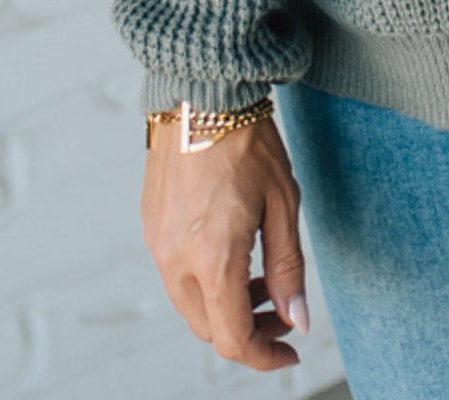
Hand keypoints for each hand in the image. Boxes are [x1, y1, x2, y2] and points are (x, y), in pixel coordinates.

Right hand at [141, 108, 308, 371]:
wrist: (203, 93)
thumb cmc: (249, 142)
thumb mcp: (284, 203)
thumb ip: (288, 266)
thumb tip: (297, 318)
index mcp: (213, 259)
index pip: (233, 338)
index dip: (264, 356)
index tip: (290, 351)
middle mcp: (176, 260)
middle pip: (209, 329)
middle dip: (249, 331)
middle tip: (283, 311)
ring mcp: (158, 244)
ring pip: (191, 305)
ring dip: (227, 306)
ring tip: (263, 279)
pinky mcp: (151, 227)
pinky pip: (176, 275)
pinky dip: (206, 281)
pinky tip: (234, 253)